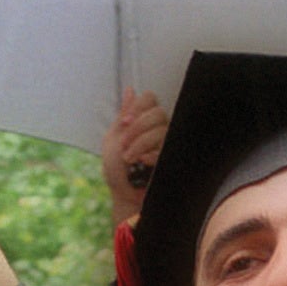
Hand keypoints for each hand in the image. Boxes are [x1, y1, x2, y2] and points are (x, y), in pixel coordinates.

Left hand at [100, 88, 168, 228]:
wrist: (123, 196)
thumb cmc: (117, 170)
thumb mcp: (113, 140)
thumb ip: (124, 116)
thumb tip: (130, 89)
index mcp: (143, 120)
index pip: (150, 98)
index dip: (138, 107)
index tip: (125, 122)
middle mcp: (159, 128)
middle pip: (158, 113)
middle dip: (137, 128)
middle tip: (123, 146)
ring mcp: (169, 144)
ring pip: (162, 130)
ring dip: (140, 143)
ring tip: (128, 159)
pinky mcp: (173, 159)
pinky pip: (168, 148)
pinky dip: (152, 154)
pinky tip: (142, 162)